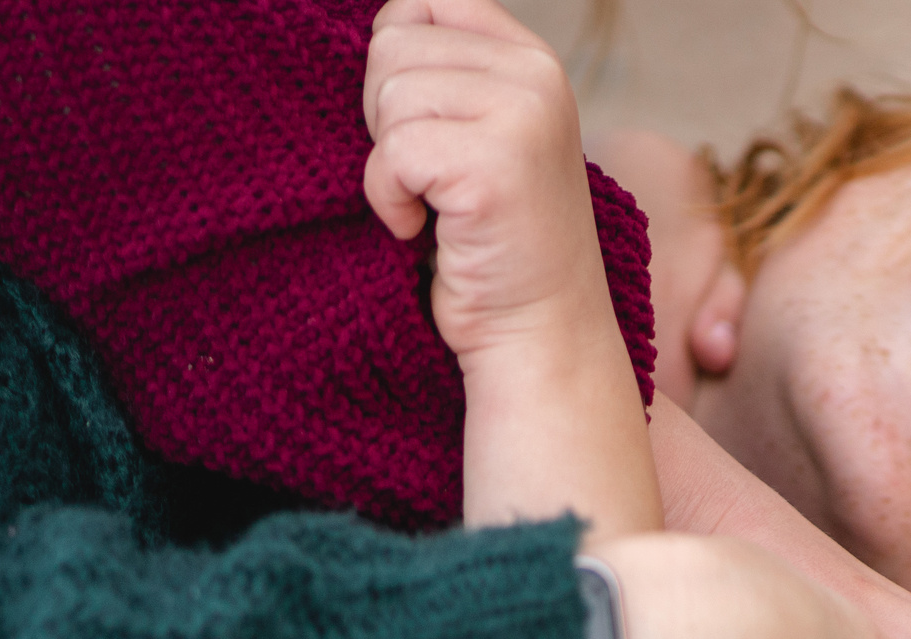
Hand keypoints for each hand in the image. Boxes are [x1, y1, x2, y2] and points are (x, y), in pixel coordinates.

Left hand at [362, 0, 591, 370]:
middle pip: (392, 46)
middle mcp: (538, 75)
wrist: (539, 334)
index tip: (424, 130)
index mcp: (534, 60)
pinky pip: (392, 152)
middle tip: (431, 179)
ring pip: (388, 95)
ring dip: (389, 164)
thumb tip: (371, 32)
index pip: (420, 3)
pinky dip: (389, 200)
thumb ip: (444, 74)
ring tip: (435, 206)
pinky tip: (426, 229)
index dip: (394, 65)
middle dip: (386, 118)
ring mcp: (522, 116)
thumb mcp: (481, 134)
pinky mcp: (494, 165)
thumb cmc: (494, 244)